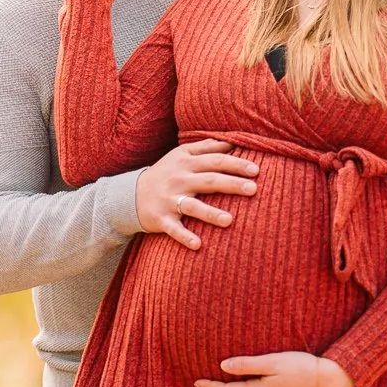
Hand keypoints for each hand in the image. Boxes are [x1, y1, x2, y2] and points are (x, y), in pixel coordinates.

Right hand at [137, 138, 259, 247]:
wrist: (130, 195)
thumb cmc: (165, 174)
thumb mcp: (181, 155)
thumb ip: (205, 147)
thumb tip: (231, 142)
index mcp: (186, 163)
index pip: (215, 161)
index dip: (236, 164)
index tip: (256, 170)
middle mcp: (179, 180)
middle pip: (209, 180)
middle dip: (231, 184)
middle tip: (254, 189)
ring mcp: (170, 200)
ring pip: (192, 206)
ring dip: (210, 213)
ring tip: (229, 220)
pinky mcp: (161, 219)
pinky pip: (174, 229)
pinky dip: (184, 237)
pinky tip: (198, 245)